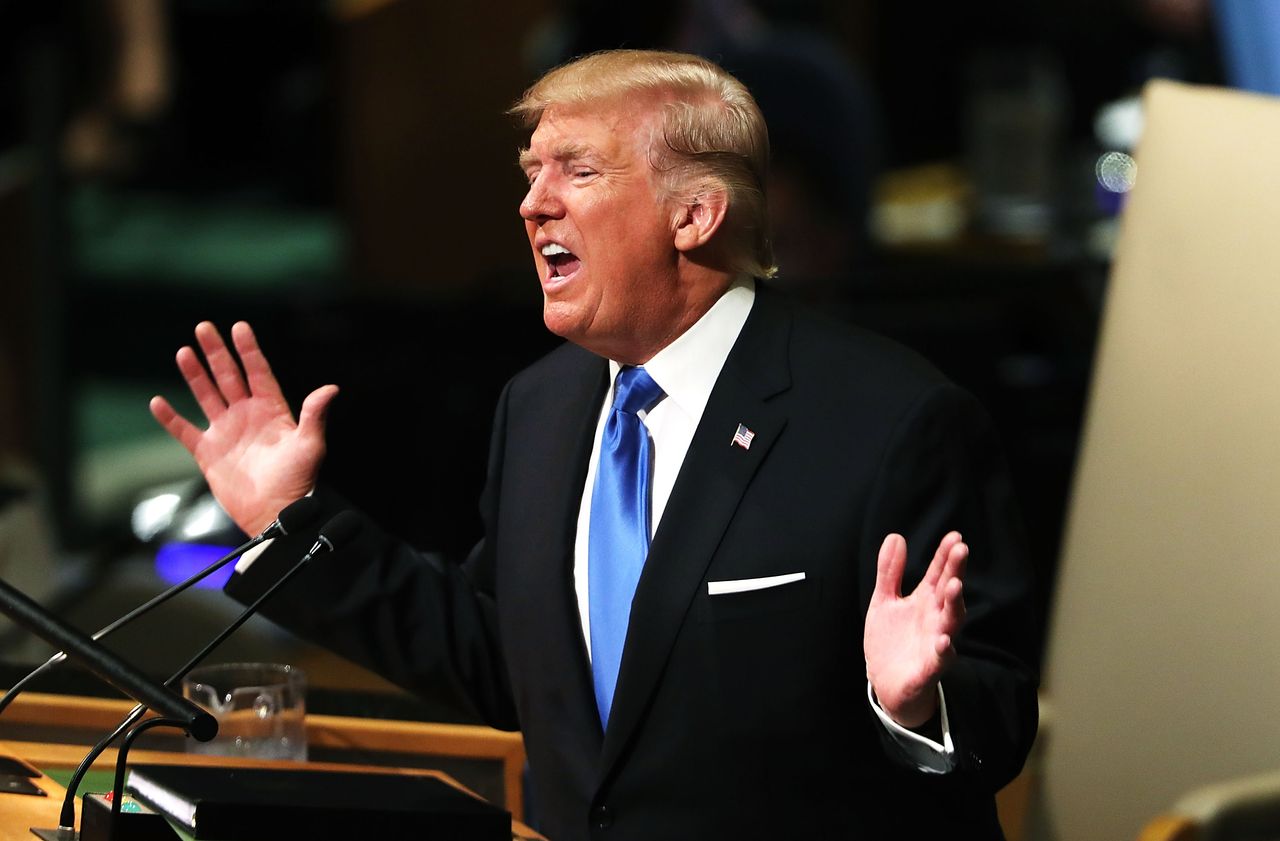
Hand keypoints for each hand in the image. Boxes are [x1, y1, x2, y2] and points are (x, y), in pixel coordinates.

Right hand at [149, 321, 337, 535]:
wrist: (276, 513)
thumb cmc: (298, 481)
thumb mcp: (310, 445)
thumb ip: (315, 415)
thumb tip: (331, 388)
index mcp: (272, 411)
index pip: (258, 373)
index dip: (249, 350)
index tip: (240, 327)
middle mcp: (247, 416)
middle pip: (229, 377)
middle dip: (217, 353)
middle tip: (204, 327)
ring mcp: (227, 432)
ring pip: (207, 396)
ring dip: (195, 375)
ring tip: (184, 351)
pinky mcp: (209, 453)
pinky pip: (185, 431)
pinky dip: (170, 418)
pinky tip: (158, 402)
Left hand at [864, 531, 966, 727]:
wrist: (885, 681)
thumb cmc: (891, 639)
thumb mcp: (885, 600)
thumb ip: (890, 571)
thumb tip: (896, 536)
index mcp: (925, 600)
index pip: (939, 573)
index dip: (945, 555)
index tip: (955, 536)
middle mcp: (935, 618)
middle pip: (949, 592)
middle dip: (955, 571)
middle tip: (960, 550)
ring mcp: (935, 642)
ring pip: (951, 622)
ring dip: (954, 604)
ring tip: (954, 585)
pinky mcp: (929, 667)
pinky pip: (940, 658)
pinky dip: (944, 649)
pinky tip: (944, 640)